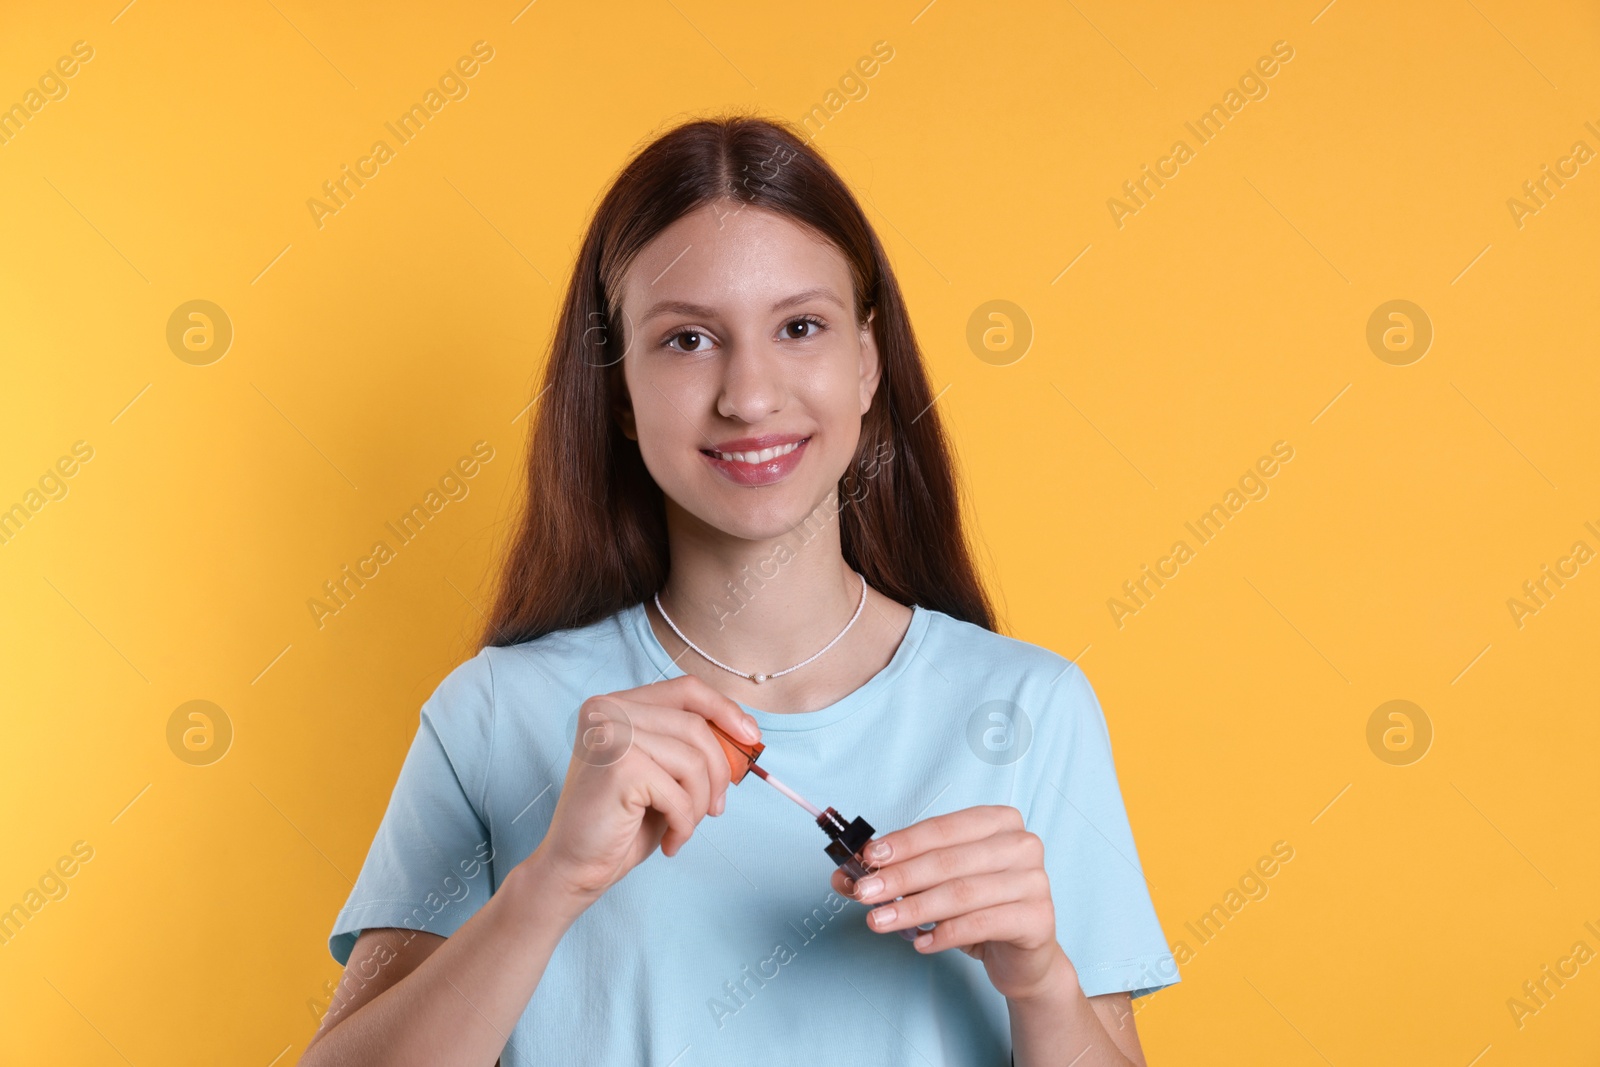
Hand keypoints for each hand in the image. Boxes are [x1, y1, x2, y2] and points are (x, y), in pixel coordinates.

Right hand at [531, 675, 760, 906]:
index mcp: (615, 703)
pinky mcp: (619, 767)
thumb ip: (692, 744)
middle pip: (696, 726)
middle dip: (719, 773)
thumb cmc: (622, 822)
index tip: (752, 738)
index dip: (725, 710)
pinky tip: (669, 841)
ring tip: (682, 827)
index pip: (686, 689)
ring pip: (694, 760)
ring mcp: (610, 734)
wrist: (575, 867)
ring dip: (700, 803)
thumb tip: (747, 730)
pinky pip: (680, 793)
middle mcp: (607, 709)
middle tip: (716, 809)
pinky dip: (685, 824)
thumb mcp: (663, 772)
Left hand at [831, 805, 1073, 1001]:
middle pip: (949, 861)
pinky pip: (981, 924)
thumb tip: (843, 875)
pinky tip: (920, 943)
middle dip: (900, 877)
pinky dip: (944, 934)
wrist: (1023, 956)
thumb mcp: (936, 885)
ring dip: (913, 908)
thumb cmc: (978, 908)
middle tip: (863, 893)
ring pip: (961, 893)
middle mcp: (1022, 844)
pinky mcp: (1038, 919)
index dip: (903, 843)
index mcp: (998, 821)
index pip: (942, 829)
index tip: (868, 858)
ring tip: (880, 921)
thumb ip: (896, 874)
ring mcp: (1036, 880)